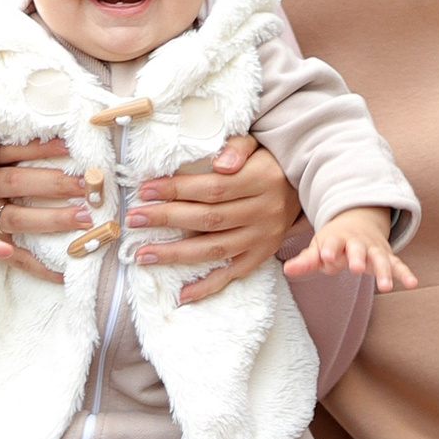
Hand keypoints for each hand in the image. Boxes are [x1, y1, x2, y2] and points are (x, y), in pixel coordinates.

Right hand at [0, 140, 81, 281]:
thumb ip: (11, 154)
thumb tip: (60, 143)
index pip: (12, 152)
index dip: (40, 148)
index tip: (70, 147)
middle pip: (18, 182)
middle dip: (54, 183)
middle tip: (86, 186)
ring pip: (19, 218)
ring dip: (54, 218)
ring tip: (84, 219)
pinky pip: (16, 257)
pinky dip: (40, 265)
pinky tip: (65, 270)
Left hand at [126, 138, 295, 304]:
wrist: (304, 187)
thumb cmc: (269, 163)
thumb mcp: (258, 144)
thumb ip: (238, 147)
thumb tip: (220, 163)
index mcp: (261, 180)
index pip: (211, 187)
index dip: (176, 190)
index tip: (145, 191)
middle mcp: (264, 212)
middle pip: (208, 218)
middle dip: (166, 219)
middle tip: (134, 219)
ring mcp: (263, 238)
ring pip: (214, 249)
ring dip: (176, 254)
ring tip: (143, 254)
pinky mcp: (262, 255)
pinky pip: (233, 274)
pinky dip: (207, 286)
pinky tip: (182, 293)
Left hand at [283, 207, 416, 292]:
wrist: (359, 221)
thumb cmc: (335, 240)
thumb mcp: (319, 246)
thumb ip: (306, 260)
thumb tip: (287, 270)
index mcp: (337, 238)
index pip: (331, 243)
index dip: (328, 249)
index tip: (325, 256)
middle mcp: (357, 242)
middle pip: (357, 249)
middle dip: (356, 257)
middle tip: (355, 267)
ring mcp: (373, 249)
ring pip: (379, 258)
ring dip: (383, 271)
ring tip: (386, 287)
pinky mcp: (387, 256)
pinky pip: (397, 264)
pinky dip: (405, 273)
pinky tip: (413, 284)